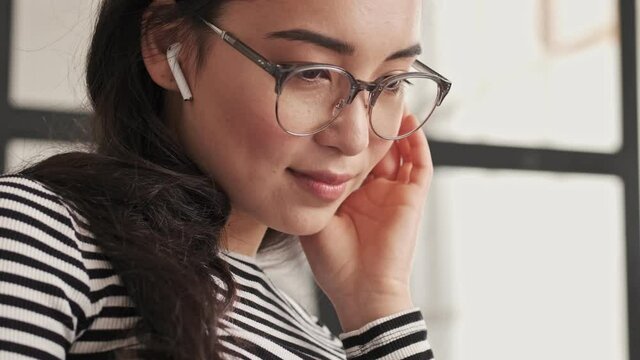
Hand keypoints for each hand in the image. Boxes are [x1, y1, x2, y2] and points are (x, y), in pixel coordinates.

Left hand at [299, 114, 432, 330]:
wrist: (360, 289)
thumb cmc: (333, 262)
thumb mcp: (315, 217)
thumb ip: (315, 188)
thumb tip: (306, 157)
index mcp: (350, 195)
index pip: (350, 155)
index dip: (345, 134)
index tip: (336, 109)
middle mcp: (373, 190)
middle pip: (375, 148)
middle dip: (370, 123)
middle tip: (364, 93)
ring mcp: (395, 192)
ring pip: (398, 150)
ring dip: (393, 126)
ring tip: (386, 96)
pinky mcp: (413, 197)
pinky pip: (420, 164)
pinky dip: (415, 141)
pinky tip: (405, 119)